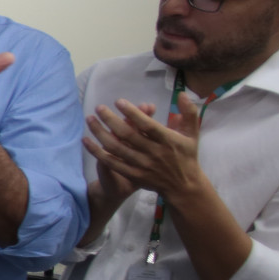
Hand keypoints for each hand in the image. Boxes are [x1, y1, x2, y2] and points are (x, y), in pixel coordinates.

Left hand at [84, 95, 205, 201]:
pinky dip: (97, 152)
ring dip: (100, 133)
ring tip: (90, 120)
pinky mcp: (133, 175)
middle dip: (111, 120)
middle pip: (128, 135)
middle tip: (99, 108)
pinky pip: (111, 163)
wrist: (183, 186)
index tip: (118, 102)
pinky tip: (86, 141)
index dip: (132, 113)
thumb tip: (182, 93)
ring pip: (117, 148)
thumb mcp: (192, 133)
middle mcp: (154, 153)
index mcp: (168, 140)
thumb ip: (189, 112)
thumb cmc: (186, 155)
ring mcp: (142, 165)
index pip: (147, 125)